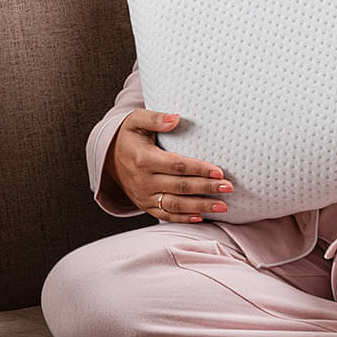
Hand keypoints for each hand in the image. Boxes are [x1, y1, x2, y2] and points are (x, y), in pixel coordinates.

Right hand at [104, 109, 232, 222]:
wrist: (108, 157)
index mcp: (144, 159)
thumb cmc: (128, 135)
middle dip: (206, 188)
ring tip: (223, 205)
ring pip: (176, 205)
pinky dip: (184, 219)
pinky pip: (166, 215)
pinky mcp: (145, 205)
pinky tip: (202, 217)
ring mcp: (144, 196)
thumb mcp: (136, 120)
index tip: (219, 171)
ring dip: (201, 206)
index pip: (177, 166)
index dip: (199, 169)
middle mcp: (143, 181)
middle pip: (180, 187)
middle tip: (229, 188)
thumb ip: (156, 118)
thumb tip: (176, 118)